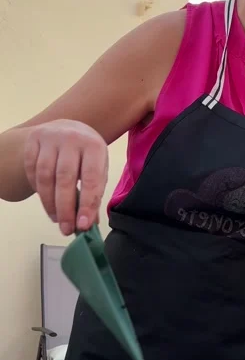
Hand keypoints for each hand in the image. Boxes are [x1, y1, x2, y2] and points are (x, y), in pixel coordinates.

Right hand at [23, 119, 107, 234]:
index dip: (87, 204)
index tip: (83, 225)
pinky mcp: (33, 141)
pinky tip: (46, 201)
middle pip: (65, 178)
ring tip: (57, 219)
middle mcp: (71, 138)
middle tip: (66, 229)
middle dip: (65, 208)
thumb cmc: (87, 155)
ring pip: (45, 176)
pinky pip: (31, 170)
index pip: (91, 178)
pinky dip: (37, 190)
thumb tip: (88, 224)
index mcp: (93, 145)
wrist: (68, 129)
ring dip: (49, 203)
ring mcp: (50, 137)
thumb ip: (94, 194)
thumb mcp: (99, 169)